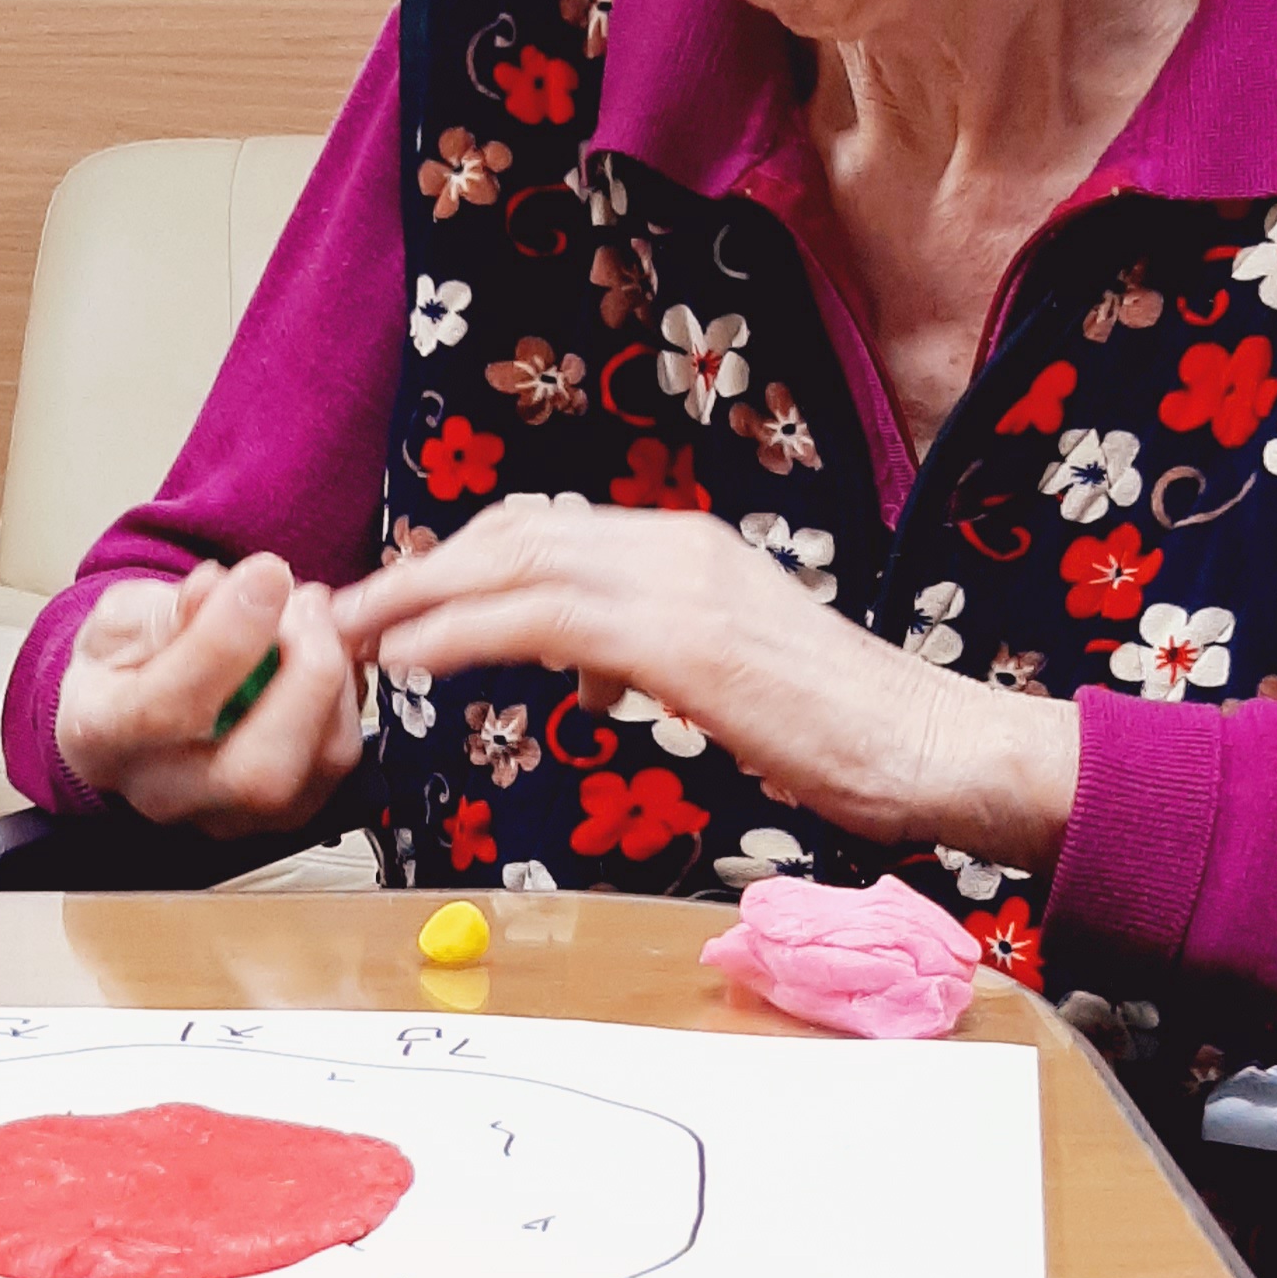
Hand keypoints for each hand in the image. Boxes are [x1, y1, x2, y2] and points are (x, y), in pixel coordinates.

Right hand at [54, 554, 362, 838]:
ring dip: (337, 675)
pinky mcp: (285, 815)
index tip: (266, 573)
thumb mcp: (122, 617)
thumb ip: (166, 608)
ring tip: (313, 613)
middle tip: (308, 601)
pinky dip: (349, 693)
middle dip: (306, 674)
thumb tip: (214, 586)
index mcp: (103, 738)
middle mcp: (165, 796)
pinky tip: (322, 648)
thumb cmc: (124, 661)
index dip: (227, 638)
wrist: (131, 706)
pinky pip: (340, 757)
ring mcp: (231, 817)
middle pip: (257, 772)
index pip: (167, 710)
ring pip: (318, 766)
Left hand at [330, 502, 1076, 869]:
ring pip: (518, 561)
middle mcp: (676, 546)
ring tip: (357, 629)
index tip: (398, 597)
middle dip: (422, 567)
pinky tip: (415, 659)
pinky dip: (464, 631)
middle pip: (516, 532)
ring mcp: (681, 584)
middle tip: (348, 607)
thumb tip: (583, 672)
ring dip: (422, 593)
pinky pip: (545, 618)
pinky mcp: (683, 638)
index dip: (460, 560)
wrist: (927, 745)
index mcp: (686, 550)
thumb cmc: (840, 731)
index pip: (545, 532)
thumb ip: (646, 658)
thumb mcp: (726, 679)